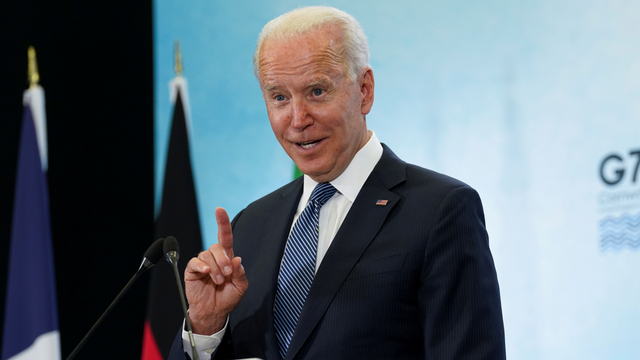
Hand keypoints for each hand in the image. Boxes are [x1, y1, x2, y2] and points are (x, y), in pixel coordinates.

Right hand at [184, 207, 247, 334]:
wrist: (214, 312)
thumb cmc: (227, 298)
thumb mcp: (241, 286)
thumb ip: (240, 273)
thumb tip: (236, 259)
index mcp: (227, 258)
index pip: (225, 236)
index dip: (223, 222)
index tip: (219, 210)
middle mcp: (214, 258)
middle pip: (217, 246)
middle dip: (224, 260)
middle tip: (227, 275)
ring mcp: (202, 263)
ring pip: (207, 254)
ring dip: (215, 268)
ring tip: (218, 281)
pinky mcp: (192, 271)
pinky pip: (195, 262)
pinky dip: (202, 266)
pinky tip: (206, 273)